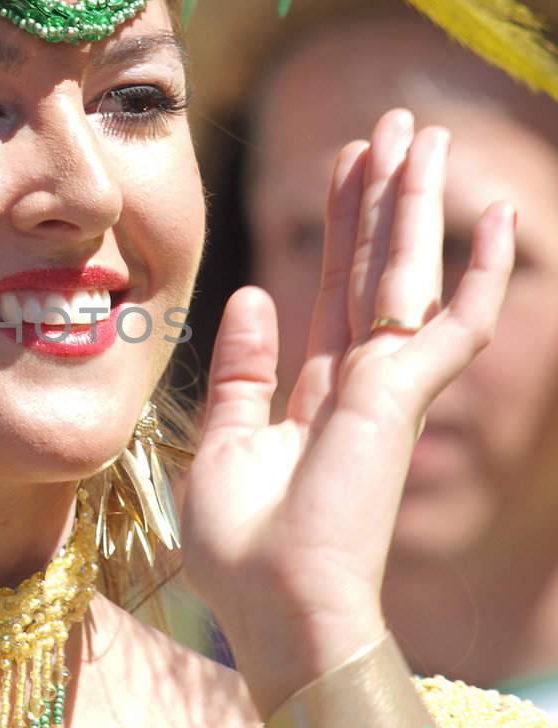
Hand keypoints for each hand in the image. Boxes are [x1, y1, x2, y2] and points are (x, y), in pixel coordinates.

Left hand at [180, 109, 514, 716]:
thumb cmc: (245, 549)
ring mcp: (389, 385)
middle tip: (390, 124)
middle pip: (373, 265)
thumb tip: (251, 293)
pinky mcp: (406, 392)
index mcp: (318, 395)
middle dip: (380, 194)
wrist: (278, 603)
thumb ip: (245, 371)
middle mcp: (360, 382)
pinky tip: (501, 215)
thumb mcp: (226, 444)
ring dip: (414, 200)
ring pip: (408, 271)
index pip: (333, 288)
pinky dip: (484, 270)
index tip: (341, 164)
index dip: (339, 226)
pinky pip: (458, 319)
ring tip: (417, 131)